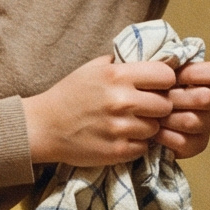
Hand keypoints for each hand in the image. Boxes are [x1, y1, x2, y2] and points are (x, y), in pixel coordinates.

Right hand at [23, 56, 174, 166]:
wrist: (44, 126)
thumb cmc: (70, 94)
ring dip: (147, 127)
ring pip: (156, 128)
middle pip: (165, 105)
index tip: (156, 86)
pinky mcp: (117, 151)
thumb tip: (157, 59)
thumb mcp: (95, 67)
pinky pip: (144, 147)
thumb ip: (125, 63)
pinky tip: (121, 137)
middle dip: (158, 107)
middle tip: (143, 108)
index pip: (166, 75)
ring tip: (129, 123)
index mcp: (117, 75)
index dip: (164, 81)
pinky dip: (136, 144)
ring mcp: (119, 128)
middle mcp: (121, 100)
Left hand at [156, 58, 209, 157]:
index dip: (199, 73)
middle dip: (175, 98)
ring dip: (167, 118)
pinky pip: (185, 142)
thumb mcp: (153, 73)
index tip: (176, 76)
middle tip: (155, 98)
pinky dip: (165, 136)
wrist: (136, 119)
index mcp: (205, 79)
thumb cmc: (147, 90)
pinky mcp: (198, 145)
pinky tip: (153, 131)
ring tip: (151, 116)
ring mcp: (206, 124)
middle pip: (205, 98)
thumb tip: (170, 60)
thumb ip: (165, 64)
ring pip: (193, 121)